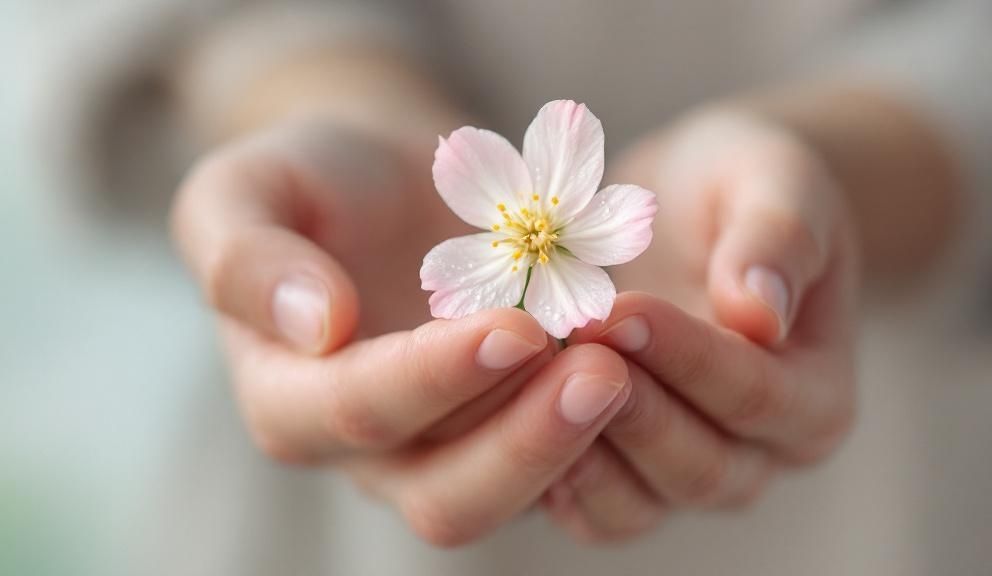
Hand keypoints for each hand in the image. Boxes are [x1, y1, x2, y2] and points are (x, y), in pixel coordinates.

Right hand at [171, 120, 632, 545]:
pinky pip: (554, 466)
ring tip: (623, 371)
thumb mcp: (246, 189)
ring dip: (566, 445)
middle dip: (521, 443)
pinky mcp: (502, 434)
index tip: (513, 327)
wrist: (389, 184)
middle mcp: (364, 450)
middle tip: (600, 372)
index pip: (356, 412)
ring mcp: (440, 451)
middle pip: (442, 494)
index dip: (434, 378)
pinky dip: (596, 434)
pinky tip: (643, 377)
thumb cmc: (315, 181)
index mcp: (287, 399)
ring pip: (506, 495)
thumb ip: (246, 257)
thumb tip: (314, 325)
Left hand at [542, 108, 859, 541]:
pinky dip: (548, 472)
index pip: (755, 393)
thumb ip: (780, 238)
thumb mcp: (775, 181)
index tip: (621, 310)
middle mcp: (755, 457)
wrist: (684, 209)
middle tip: (566, 341)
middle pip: (696, 465)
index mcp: (815, 398)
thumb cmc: (739, 188)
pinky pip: (587, 506)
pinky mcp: (620, 478)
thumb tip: (763, 311)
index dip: (686, 355)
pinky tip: (505, 415)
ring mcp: (682, 477)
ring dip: (578, 444)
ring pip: (636, 502)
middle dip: (627, 404)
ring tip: (526, 379)